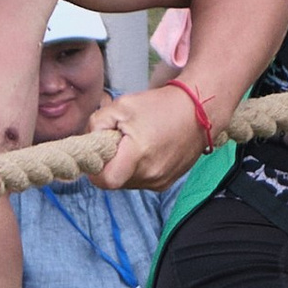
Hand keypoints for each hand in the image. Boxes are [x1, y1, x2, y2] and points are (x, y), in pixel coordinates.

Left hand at [91, 84, 212, 190]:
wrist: (198, 111)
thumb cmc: (160, 106)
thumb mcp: (122, 105)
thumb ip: (97, 123)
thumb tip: (89, 140)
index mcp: (138, 155)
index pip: (105, 180)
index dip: (96, 171)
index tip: (98, 155)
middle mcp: (150, 174)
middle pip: (115, 181)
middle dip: (110, 164)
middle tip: (117, 142)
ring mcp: (160, 181)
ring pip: (128, 182)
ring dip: (124, 167)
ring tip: (135, 144)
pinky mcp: (167, 182)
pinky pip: (142, 181)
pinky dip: (138, 169)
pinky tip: (147, 150)